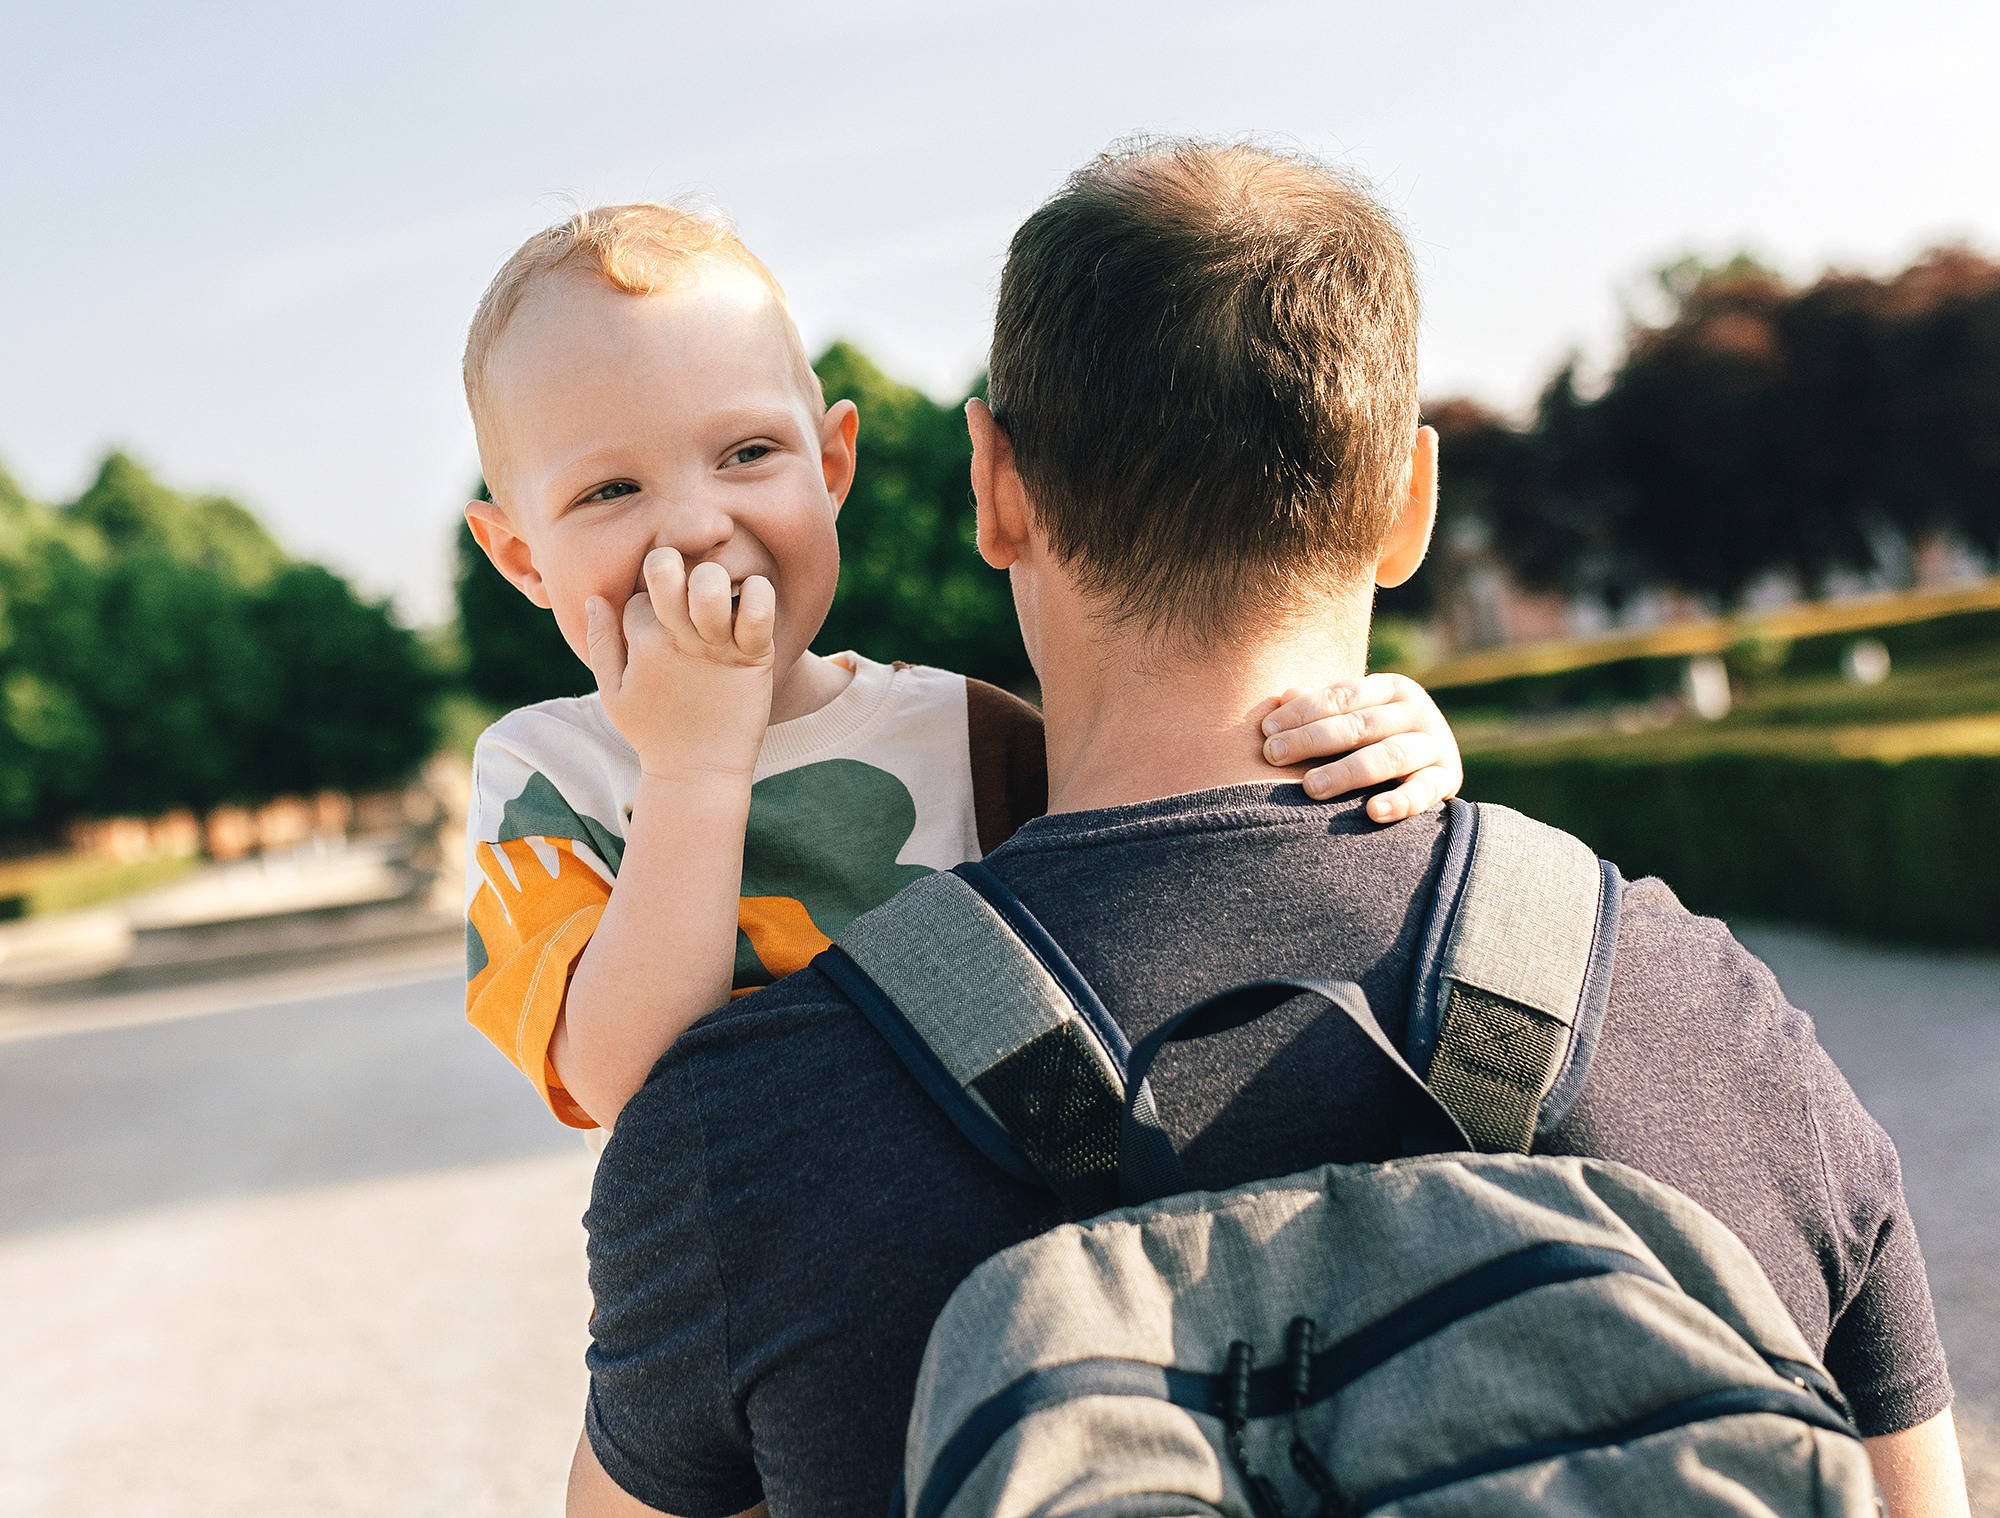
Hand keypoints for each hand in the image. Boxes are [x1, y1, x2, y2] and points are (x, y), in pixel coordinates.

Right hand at [585, 547, 776, 784]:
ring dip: (716, 578)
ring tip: (722, 596)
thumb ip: (601, 642)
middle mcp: (675, 637)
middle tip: (690, 587)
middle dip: (674, 565)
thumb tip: (594, 599)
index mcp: (641, 641)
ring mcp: (715, 645)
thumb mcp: (613, 692)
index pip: (641, 592)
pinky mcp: (752, 656)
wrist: (698, 773)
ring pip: (710, 582)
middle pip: (665, 568)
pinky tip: (754, 603)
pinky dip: (760, 595)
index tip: (666, 619)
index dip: (653, 598)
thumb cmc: (654, 732)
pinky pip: (758, 610)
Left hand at [1256, 673, 1463, 822]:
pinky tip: (1371, 812)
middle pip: (1360, 724)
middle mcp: (1416, 711)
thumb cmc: (1373, 738)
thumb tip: (1283, 695)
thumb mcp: (1351, 717)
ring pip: (1389, 755)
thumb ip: (1319, 708)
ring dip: (1347, 771)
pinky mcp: (1447, 780)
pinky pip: (1424, 792)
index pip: (1341, 696)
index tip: (1266, 731)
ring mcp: (1434, 745)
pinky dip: (1400, 802)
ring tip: (1310, 788)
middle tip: (1273, 755)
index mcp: (1391, 688)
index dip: (1302, 712)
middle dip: (1312, 739)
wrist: (1428, 765)